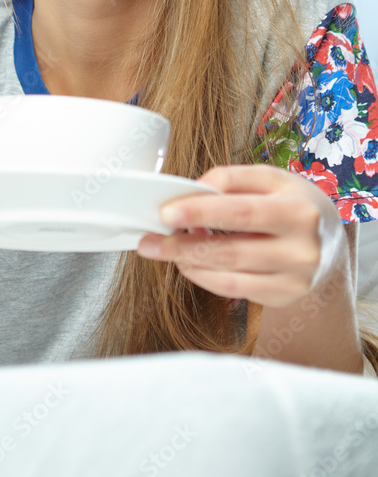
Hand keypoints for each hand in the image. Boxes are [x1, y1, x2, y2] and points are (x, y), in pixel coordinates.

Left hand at [136, 164, 345, 308]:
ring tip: (161, 249)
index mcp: (298, 211)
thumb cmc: (291, 203)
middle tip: (148, 240)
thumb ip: (232, 178)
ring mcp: (294, 280)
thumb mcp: (271, 178)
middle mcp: (300, 250)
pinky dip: (204, 276)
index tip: (166, 212)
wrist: (328, 243)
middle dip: (182, 246)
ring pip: (228, 276)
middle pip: (230, 251)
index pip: (241, 212)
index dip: (200, 212)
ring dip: (187, 263)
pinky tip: (187, 263)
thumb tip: (195, 189)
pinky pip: (234, 290)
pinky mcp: (283, 298)